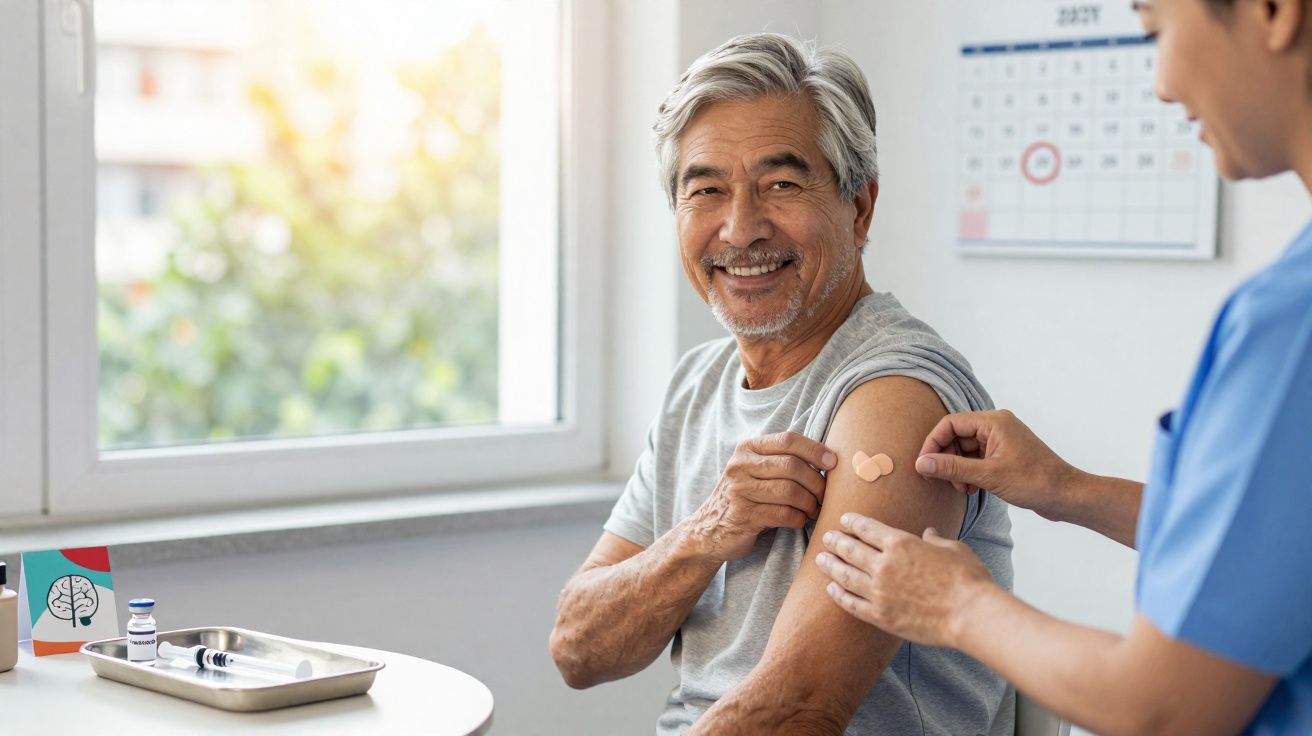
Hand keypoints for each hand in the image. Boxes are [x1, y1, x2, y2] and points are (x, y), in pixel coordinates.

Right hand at [688, 432, 836, 561]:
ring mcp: (739, 491)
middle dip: (816, 482)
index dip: (815, 450)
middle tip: (824, 495)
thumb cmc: (744, 497)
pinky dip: (799, 518)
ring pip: (790, 491)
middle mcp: (740, 466)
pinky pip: (784, 514)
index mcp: (747, 448)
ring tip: (813, 509)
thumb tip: (828, 460)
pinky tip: (799, 519)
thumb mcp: (755, 470)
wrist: (709, 530)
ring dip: (810, 503)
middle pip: (792, 466)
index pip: (788, 440)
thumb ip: (781, 460)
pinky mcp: (744, 516)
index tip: (833, 462)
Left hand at [815, 513, 994, 647]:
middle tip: (826, 538)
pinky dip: (838, 595)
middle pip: (850, 549)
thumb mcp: (953, 548)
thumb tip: (929, 534)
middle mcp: (883, 565)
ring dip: (830, 565)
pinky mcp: (880, 616)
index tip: (844, 519)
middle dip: (836, 541)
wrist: (971, 614)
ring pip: (844, 575)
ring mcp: (879, 592)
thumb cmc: (968, 578)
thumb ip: (936, 540)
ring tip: (821, 559)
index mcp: (900, 542)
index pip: (866, 528)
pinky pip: (851, 603)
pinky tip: (831, 589)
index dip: (852, 522)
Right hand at [914, 409, 1076, 518]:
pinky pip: (977, 459)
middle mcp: (997, 426)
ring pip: (966, 450)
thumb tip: (922, 463)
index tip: (924, 465)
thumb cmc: (1035, 482)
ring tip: (963, 489)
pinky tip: (973, 489)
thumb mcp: (988, 475)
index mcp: (994, 422)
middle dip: (947, 459)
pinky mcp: (1005, 455)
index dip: (933, 444)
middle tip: (945, 481)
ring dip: (958, 469)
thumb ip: (952, 467)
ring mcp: (1002, 441)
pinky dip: (970, 473)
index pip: (950, 424)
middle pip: (956, 436)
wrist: (1067, 496)